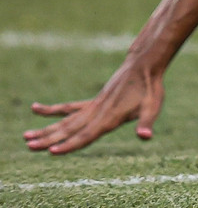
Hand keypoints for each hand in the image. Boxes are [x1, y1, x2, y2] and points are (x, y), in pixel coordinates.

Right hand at [24, 58, 163, 154]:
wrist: (144, 64)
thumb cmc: (151, 87)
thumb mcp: (153, 106)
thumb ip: (146, 122)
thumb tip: (145, 136)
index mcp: (110, 117)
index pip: (86, 135)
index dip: (70, 145)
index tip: (52, 152)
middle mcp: (97, 112)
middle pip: (69, 129)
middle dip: (49, 140)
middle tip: (29, 146)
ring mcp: (92, 106)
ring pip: (65, 121)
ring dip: (46, 129)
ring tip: (25, 136)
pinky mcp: (92, 102)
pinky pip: (68, 108)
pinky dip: (52, 110)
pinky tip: (36, 109)